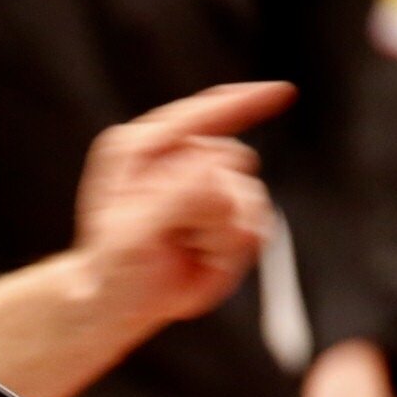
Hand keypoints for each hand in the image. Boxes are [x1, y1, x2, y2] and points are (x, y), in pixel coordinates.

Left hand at [69, 83, 285, 333]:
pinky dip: (233, 250)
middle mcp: (174, 159)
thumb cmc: (112, 268)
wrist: (121, 304)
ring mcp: (203, 185)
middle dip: (215, 205)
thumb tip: (218, 160)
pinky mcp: (225, 214)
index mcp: (140, 148)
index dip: (246, 101)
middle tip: (179, 236)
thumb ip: (177, 196)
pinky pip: (258, 225)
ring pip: (250, 197)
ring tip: (187, 250)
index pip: (201, 114)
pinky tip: (203, 258)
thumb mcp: (134, 234)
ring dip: (223, 234)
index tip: (283, 92)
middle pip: (233, 160)